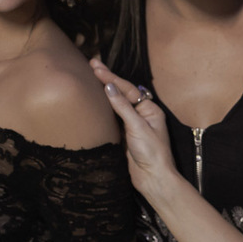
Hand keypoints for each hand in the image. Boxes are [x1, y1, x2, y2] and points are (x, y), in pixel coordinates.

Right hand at [90, 59, 177, 202]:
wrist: (152, 178)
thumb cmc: (152, 153)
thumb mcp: (137, 127)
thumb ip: (122, 107)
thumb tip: (108, 87)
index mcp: (150, 110)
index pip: (128, 89)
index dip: (111, 77)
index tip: (96, 67)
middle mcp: (141, 114)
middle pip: (122, 93)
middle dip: (107, 79)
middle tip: (91, 63)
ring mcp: (131, 124)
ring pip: (115, 104)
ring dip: (103, 91)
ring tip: (90, 76)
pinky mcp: (123, 135)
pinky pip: (111, 117)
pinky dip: (102, 108)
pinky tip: (93, 100)